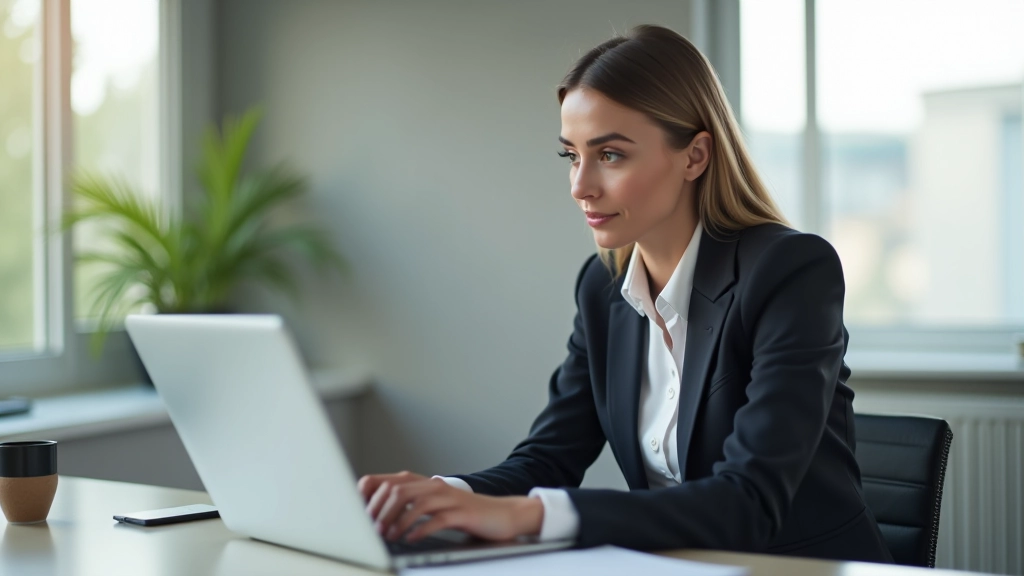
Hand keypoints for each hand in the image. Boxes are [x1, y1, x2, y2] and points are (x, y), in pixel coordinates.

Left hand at [359, 472, 543, 542]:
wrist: (502, 514)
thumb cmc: (466, 513)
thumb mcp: (436, 506)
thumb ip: (412, 504)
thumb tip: (378, 514)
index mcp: (426, 484)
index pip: (390, 480)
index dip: (371, 494)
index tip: (359, 512)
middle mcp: (435, 486)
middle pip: (398, 489)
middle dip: (380, 510)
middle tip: (372, 529)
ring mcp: (449, 498)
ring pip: (415, 503)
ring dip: (397, 521)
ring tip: (389, 536)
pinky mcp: (462, 513)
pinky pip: (437, 519)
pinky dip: (420, 530)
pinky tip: (411, 538)